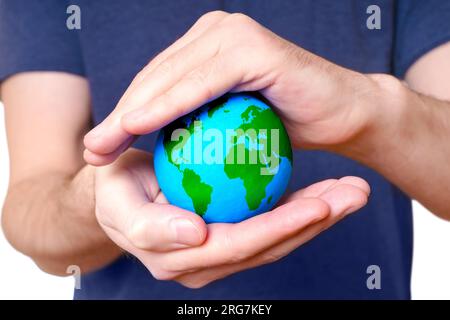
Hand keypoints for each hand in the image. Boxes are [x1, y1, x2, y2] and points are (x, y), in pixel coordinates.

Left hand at [83, 11, 377, 165]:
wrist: (344, 115)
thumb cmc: (288, 128)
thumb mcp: (231, 128)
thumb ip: (198, 123)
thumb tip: (161, 146)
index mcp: (208, 47)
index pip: (156, 82)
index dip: (123, 114)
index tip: (98, 147)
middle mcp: (216, 32)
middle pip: (156, 77)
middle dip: (119, 115)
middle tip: (91, 149)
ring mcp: (233, 35)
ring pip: (170, 78)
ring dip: (133, 111)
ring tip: (102, 144)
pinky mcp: (251, 48)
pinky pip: (200, 81)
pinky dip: (168, 105)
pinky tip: (137, 126)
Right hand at [95, 148, 368, 287]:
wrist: (117, 195)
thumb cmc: (116, 193)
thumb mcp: (120, 208)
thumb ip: (150, 227)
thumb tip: (195, 234)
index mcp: (181, 259)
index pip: (239, 245)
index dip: (278, 227)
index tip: (316, 205)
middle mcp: (207, 263)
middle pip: (271, 246)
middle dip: (316, 221)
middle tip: (354, 194)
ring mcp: (223, 251)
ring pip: (280, 238)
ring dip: (320, 215)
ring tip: (355, 192)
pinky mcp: (232, 234)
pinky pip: (273, 225)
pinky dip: (303, 208)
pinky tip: (330, 192)